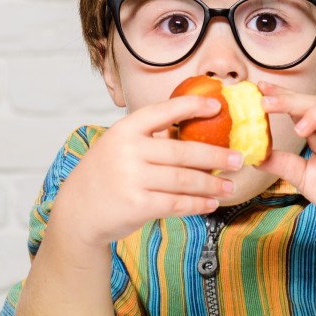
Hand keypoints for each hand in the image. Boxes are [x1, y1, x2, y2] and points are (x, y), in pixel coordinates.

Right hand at [47, 96, 241, 249]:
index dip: (192, 106)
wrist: (77, 210)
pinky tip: (210, 203)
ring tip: (229, 186)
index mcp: (125, 129)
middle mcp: (128, 151)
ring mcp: (131, 179)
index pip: (163, 111)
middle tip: (238, 159)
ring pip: (184, 180)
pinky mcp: (136, 205)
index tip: (218, 105)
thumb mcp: (119, 146)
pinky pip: (176, 204)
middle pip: (183, 152)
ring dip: (211, 184)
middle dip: (215, 155)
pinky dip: (197, 204)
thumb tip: (197, 133)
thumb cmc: (106, 175)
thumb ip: (150, 139)